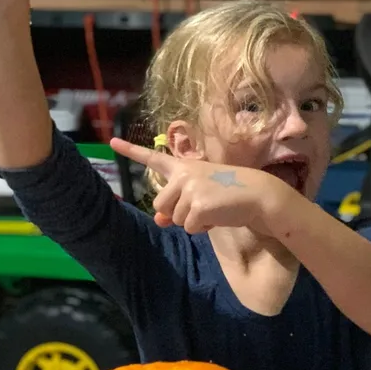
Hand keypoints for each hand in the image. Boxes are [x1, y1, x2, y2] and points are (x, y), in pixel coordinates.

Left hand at [110, 138, 293, 235]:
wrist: (258, 194)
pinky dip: (204, 227)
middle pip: (160, 205)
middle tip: (202, 206)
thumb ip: (177, 205)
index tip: (112, 141)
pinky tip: (218, 215)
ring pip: (176, 219)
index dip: (131, 150)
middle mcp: (183, 175)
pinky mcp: (198, 206)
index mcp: (184, 166)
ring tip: (214, 208)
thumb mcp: (201, 195)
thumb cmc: (231, 193)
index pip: (153, 158)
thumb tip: (160, 221)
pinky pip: (190, 227)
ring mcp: (190, 189)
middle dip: (178, 212)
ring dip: (193, 221)